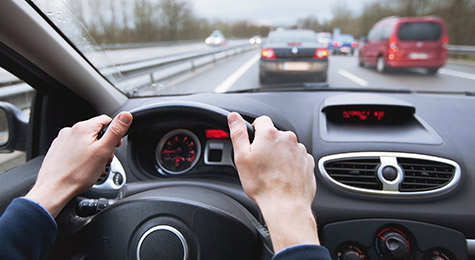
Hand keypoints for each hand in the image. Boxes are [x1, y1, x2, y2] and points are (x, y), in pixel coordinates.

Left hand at [25, 112, 132, 217]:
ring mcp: (62, 140)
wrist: (54, 189)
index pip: (106, 120)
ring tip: (93, 167)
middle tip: (104, 160)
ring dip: (93, 152)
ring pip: (85, 142)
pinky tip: (82, 168)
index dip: (114, 133)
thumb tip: (126, 116)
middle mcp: (70, 131)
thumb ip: (116, 131)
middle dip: (103, 145)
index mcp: (83, 128)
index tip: (115, 146)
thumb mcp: (104, 151)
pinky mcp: (57, 150)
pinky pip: (75, 149)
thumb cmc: (78, 173)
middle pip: (96, 132)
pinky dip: (82, 157)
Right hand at [228, 112, 318, 252]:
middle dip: (267, 145)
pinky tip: (283, 177)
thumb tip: (234, 117)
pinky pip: (297, 158)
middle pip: (274, 135)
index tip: (253, 144)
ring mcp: (300, 150)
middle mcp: (288, 138)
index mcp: (270, 134)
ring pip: (286, 147)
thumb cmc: (263, 185)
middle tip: (260, 163)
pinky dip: (290, 164)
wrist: (286, 205)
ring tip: (272, 173)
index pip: (261, 121)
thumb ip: (238, 133)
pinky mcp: (308, 162)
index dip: (254, 131)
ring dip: (280, 155)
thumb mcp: (242, 158)